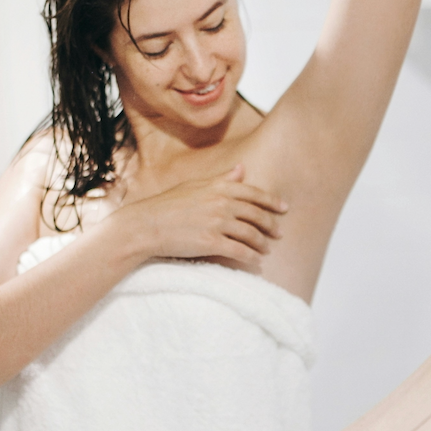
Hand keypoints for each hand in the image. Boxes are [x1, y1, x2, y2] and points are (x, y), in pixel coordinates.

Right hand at [123, 165, 287, 266]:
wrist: (146, 224)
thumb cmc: (168, 204)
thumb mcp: (196, 185)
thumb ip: (222, 178)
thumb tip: (242, 168)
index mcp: (219, 187)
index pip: (254, 193)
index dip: (272, 201)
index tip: (284, 208)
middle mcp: (222, 203)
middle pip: (256, 215)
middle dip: (271, 225)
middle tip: (280, 233)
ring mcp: (217, 223)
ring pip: (251, 234)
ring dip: (263, 243)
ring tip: (268, 249)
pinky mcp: (212, 242)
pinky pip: (240, 251)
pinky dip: (252, 257)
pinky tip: (257, 261)